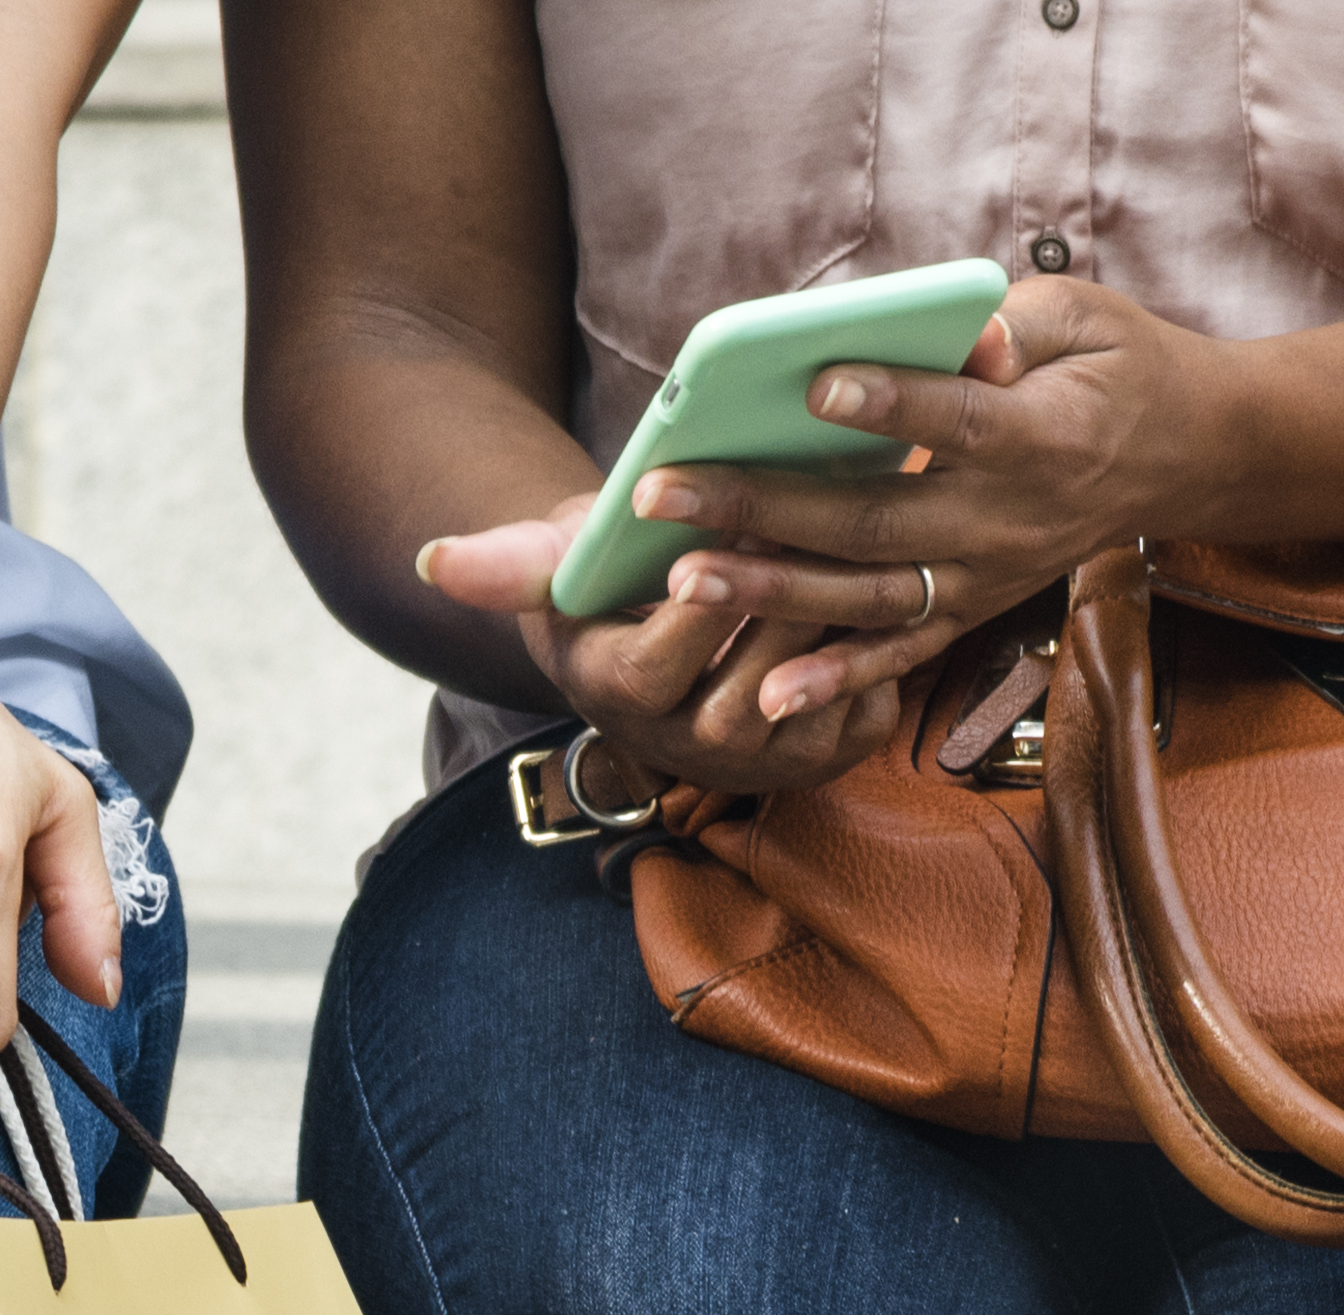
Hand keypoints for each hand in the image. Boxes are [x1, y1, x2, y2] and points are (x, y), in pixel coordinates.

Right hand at [404, 510, 907, 801]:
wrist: (663, 636)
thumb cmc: (605, 584)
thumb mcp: (555, 568)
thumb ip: (506, 564)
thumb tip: (434, 560)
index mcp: (624, 698)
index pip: (664, 662)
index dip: (698, 605)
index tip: (720, 539)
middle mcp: (695, 746)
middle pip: (754, 681)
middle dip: (790, 605)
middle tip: (830, 527)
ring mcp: (769, 757)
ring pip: (819, 692)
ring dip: (851, 618)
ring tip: (878, 534)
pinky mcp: (831, 746)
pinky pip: (870, 703)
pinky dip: (891, 644)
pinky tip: (909, 566)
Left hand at [604, 278, 1243, 727]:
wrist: (1181, 453)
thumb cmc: (1112, 364)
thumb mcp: (1080, 317)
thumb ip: (1009, 328)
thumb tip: (958, 335)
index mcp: (1044, 435)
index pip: (958, 421)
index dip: (890, 405)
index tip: (813, 384)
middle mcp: (1009, 522)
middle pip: (875, 518)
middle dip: (762, 505)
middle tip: (664, 490)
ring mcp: (987, 577)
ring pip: (868, 595)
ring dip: (770, 594)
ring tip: (683, 579)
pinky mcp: (974, 608)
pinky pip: (899, 655)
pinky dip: (835, 681)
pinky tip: (764, 698)